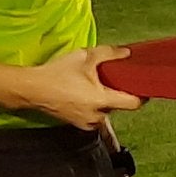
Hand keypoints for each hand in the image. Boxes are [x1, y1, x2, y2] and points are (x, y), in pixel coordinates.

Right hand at [23, 45, 142, 129]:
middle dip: (119, 93)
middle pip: (119, 106)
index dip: (143, 94)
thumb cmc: (56, 74)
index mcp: (102, 101)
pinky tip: (85, 91)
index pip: (134, 104)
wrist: (30, 89)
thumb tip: (127, 53)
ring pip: (105, 111)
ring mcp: (85, 123)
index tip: (145, 85)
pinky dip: (94, 105)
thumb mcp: (86, 56)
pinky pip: (93, 115)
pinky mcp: (76, 123)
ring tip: (97, 84)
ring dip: (105, 100)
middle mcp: (96, 117)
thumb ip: (110, 53)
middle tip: (115, 78)